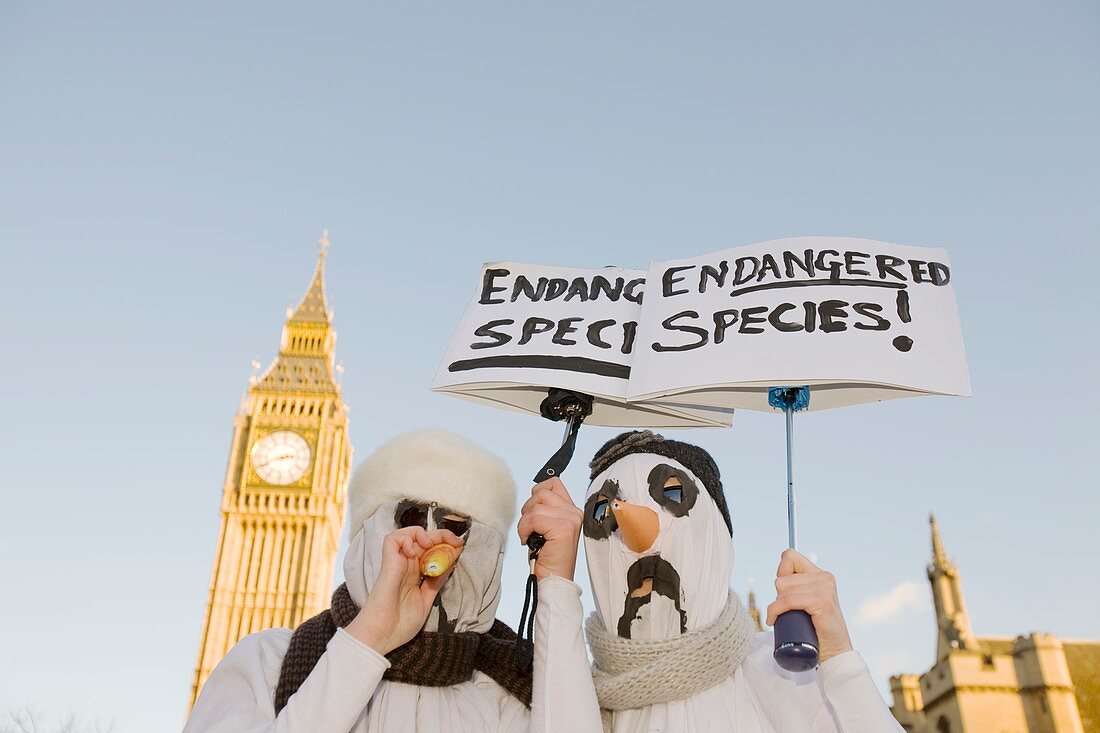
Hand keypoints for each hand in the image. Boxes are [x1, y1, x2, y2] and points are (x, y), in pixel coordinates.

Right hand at [345, 526, 462, 654]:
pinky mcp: (388, 563)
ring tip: (433, 544)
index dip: (445, 547)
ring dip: (423, 533)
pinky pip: (392, 539)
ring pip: (408, 534)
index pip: (431, 552)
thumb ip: (435, 583)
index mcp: (415, 575)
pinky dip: (406, 538)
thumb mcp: (425, 601)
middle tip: (457, 541)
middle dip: (442, 536)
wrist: (382, 636)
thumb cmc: (400, 625)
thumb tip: (449, 566)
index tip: (460, 548)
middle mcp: (406, 566)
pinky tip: (415, 551)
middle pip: (424, 540)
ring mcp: (397, 563)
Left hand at [517, 477, 582, 580]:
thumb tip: (535, 491)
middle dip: (528, 510)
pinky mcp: (563, 528)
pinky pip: (533, 518)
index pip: (553, 483)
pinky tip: (530, 541)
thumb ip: (546, 508)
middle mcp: (575, 512)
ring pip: (535, 505)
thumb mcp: (546, 527)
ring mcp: (571, 519)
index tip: (533, 512)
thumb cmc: (547, 557)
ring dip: (525, 522)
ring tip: (531, 537)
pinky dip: (525, 530)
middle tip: (531, 529)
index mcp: (572, 510)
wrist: (553, 581)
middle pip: (541, 492)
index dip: (537, 493)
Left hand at [766, 549, 853, 663]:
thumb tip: (778, 577)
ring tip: (785, 617)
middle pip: (782, 578)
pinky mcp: (822, 602)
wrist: (834, 652)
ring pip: (782, 589)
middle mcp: (824, 578)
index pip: (789, 556)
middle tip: (788, 611)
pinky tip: (775, 620)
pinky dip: (776, 611)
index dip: (781, 573)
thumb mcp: (808, 602)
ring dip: (776, 606)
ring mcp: (824, 589)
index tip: (783, 592)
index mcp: (821, 575)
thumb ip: (799, 587)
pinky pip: (788, 601)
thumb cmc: (816, 630)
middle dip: (778, 596)